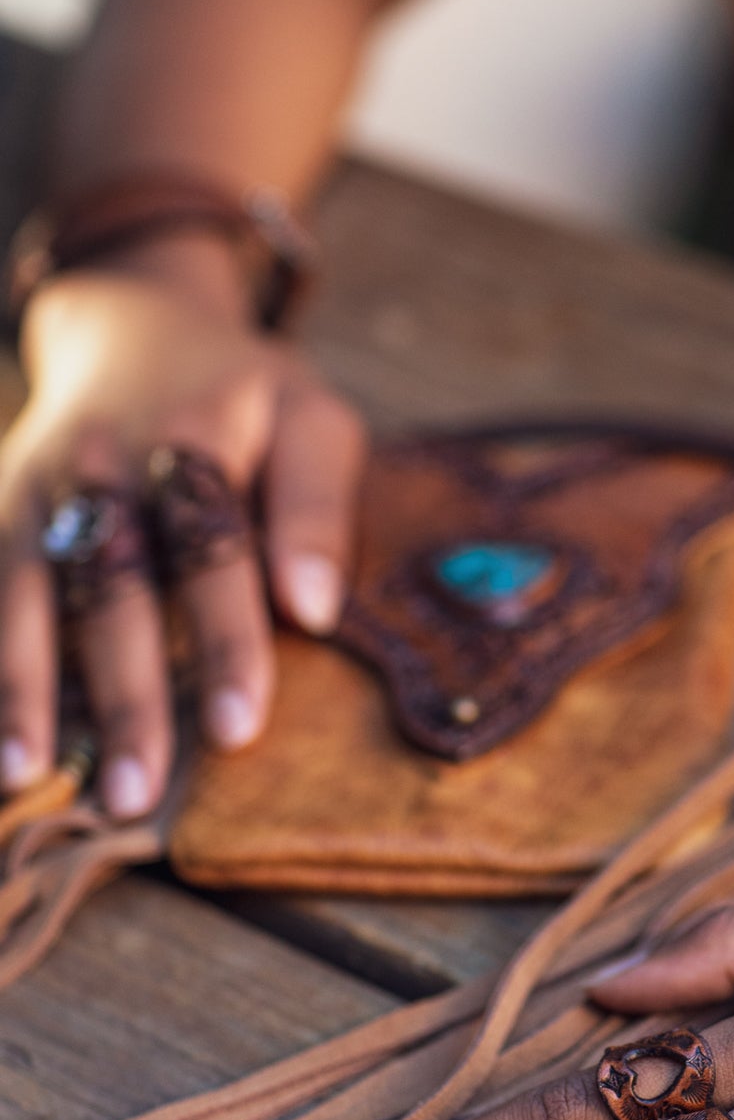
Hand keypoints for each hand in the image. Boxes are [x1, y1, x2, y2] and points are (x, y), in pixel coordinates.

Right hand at [0, 248, 363, 815]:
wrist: (133, 328)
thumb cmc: (244, 400)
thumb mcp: (310, 421)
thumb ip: (317, 508)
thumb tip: (316, 611)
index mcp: (194, 433)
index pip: (210, 549)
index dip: (223, 641)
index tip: (236, 728)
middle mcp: (102, 460)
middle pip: (110, 585)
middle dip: (121, 693)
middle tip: (137, 790)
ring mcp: (34, 486)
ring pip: (22, 591)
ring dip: (23, 689)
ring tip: (29, 779)